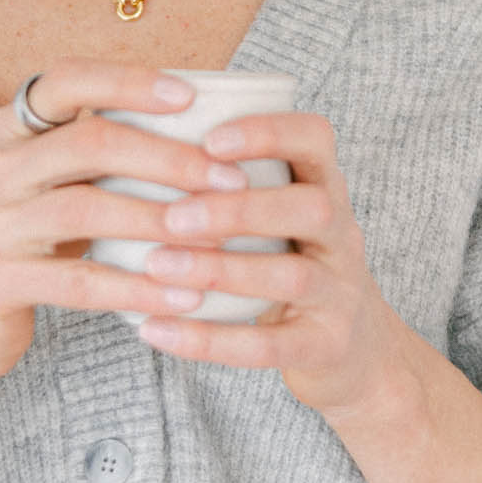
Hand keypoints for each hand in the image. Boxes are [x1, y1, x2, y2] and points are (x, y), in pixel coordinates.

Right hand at [0, 59, 251, 401]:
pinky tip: (183, 296)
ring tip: (217, 235)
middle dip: (168, 157)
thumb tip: (202, 125)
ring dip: (160, 219)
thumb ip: (98, 153)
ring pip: (85, 208)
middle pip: (88, 142)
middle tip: (230, 179)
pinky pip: (76, 281)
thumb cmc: (26, 242)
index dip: (129, 81)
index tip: (191, 96)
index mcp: (10, 129)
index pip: (66, 80)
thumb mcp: (49, 185)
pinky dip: (136, 287)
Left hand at [130, 110, 407, 423]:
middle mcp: (343, 235)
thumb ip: (231, 184)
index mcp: (326, 188)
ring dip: (220, 269)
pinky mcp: (326, 346)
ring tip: (156, 267)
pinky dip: (209, 340)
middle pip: (309, 208)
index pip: (315, 139)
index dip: (267, 133)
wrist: (354, 349)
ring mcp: (340, 294)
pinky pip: (269, 346)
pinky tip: (155, 330)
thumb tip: (127, 148)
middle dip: (238, 209)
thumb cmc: (289, 262)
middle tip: (173, 217)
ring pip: (291, 275)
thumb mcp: (278, 216)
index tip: (209, 140)